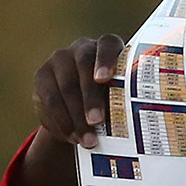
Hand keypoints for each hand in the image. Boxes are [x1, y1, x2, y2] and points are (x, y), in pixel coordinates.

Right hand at [11, 36, 124, 185]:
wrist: (82, 111)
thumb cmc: (113, 105)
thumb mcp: (122, 101)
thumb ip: (126, 104)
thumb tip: (142, 130)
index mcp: (108, 49)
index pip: (108, 44)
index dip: (106, 60)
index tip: (104, 79)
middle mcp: (82, 49)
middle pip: (83, 65)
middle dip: (90, 96)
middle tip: (97, 121)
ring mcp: (60, 60)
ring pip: (65, 86)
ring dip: (76, 117)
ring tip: (88, 141)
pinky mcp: (43, 76)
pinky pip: (50, 99)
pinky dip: (62, 121)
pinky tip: (72, 137)